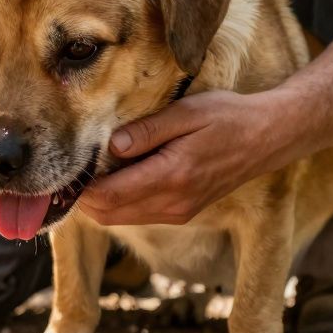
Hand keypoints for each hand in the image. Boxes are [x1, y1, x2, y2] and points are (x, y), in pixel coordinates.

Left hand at [78, 91, 292, 225]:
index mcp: (172, 176)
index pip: (109, 196)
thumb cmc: (228, 118)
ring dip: (100, 201)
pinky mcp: (181, 213)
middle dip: (83, 198)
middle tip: (70, 171)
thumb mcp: (187, 113)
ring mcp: (178, 212)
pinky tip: (118, 175)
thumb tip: (110, 145)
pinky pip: (137, 215)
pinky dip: (119, 201)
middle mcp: (173, 203)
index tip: (64, 169)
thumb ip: (147, 131)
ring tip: (90, 171)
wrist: (268, 137)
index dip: (80, 188)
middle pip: (108, 215)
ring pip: (120, 218)